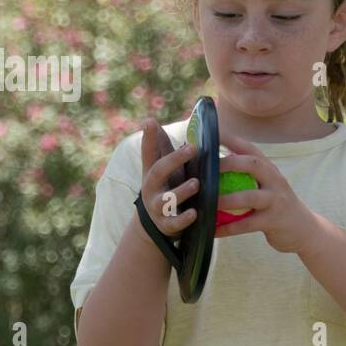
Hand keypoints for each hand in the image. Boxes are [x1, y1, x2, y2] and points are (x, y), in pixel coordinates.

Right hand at [138, 118, 198, 237]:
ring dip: (182, 191)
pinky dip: (184, 218)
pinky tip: (194, 213)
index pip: (149, 152)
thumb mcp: (163, 169)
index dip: (149, 138)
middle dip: (174, 159)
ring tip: (196, 183)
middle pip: (158, 171)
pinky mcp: (167, 224)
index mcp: (152, 172)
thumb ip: (160, 147)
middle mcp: (152, 188)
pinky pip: (175, 222)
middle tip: (191, 148)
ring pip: (167, 199)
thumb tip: (151, 120)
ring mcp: (158, 207)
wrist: (157, 225)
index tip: (150, 122)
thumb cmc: (166, 187)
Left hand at [214, 129, 321, 254]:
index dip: (231, 139)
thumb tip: (215, 168)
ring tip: (208, 202)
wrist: (305, 229)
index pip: (250, 149)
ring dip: (227, 199)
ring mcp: (276, 200)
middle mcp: (275, 180)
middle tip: (207, 167)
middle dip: (229, 163)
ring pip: (249, 196)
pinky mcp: (274, 221)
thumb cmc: (277, 205)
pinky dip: (229, 228)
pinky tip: (214, 230)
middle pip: (253, 164)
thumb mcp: (269, 186)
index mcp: (270, 169)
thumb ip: (249, 176)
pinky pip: (247, 224)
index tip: (212, 133)